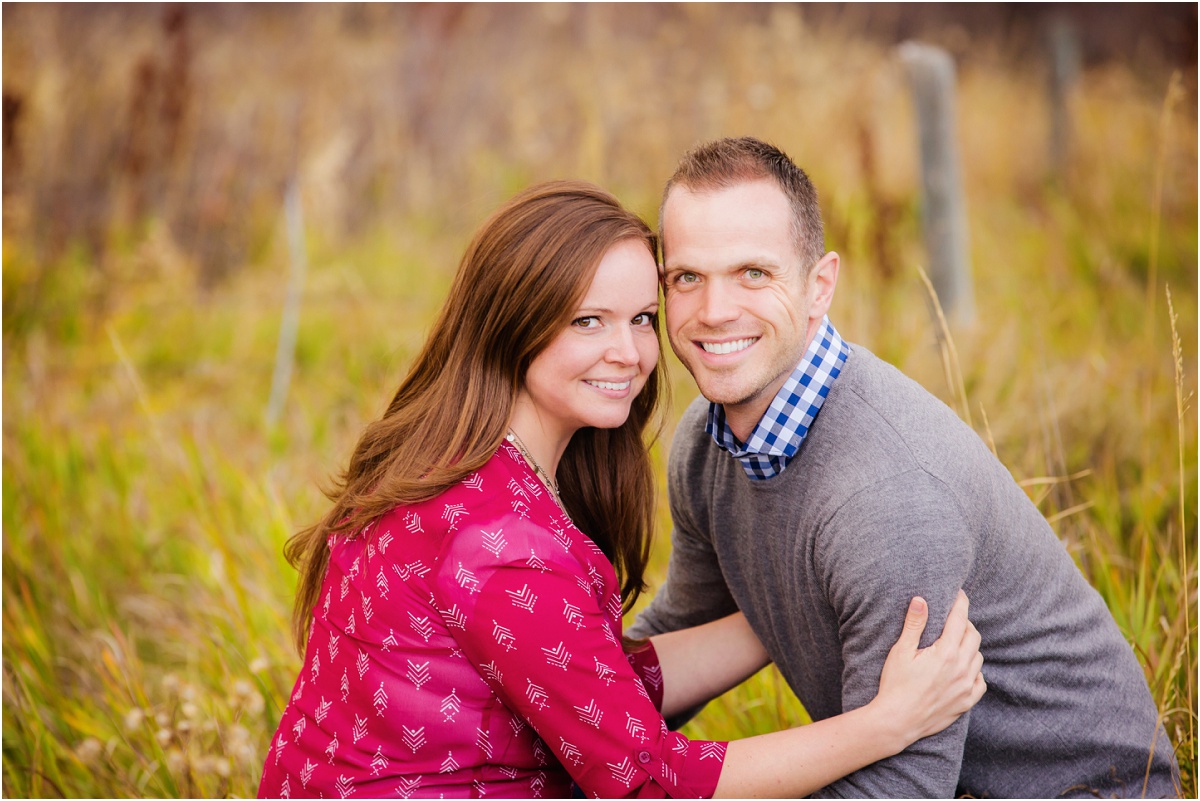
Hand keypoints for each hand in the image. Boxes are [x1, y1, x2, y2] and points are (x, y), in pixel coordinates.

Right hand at [873, 590, 985, 744]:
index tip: (959, 594)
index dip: (960, 603)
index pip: (959, 620)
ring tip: (955, 642)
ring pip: (978, 657)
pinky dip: (974, 670)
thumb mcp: (900, 652)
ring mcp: (966, 687)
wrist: (898, 721)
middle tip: (952, 618)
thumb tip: (921, 600)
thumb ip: (914, 625)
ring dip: (970, 645)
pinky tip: (963, 668)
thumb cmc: (895, 685)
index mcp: (946, 653)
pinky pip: (980, 680)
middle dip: (965, 623)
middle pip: (973, 636)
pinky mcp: (966, 702)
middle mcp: (962, 669)